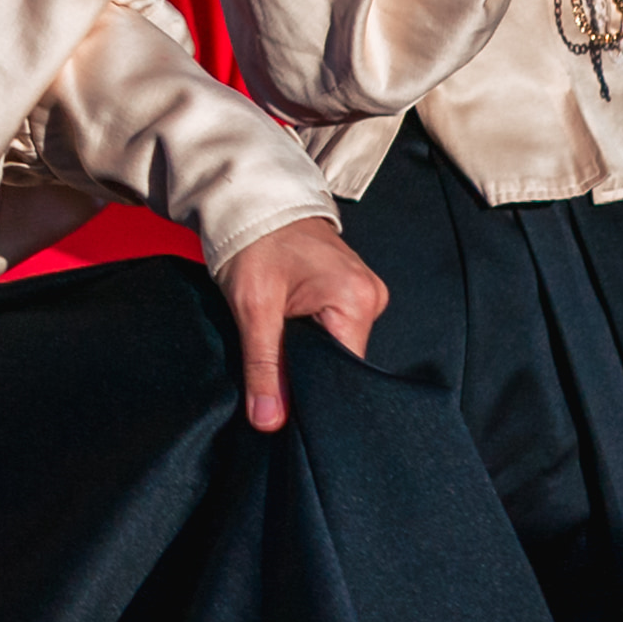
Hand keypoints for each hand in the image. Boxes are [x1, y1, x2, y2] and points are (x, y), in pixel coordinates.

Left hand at [215, 216, 389, 426]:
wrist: (252, 200)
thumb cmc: (254, 241)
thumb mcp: (253, 307)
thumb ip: (264, 366)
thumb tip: (270, 421)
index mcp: (356, 299)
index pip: (345, 372)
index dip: (314, 394)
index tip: (287, 410)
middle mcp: (370, 297)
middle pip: (343, 363)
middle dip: (308, 377)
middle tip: (274, 383)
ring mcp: (362, 294)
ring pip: (335, 349)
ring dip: (306, 358)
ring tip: (279, 352)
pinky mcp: (348, 293)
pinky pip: (333, 332)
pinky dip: (309, 341)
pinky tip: (288, 338)